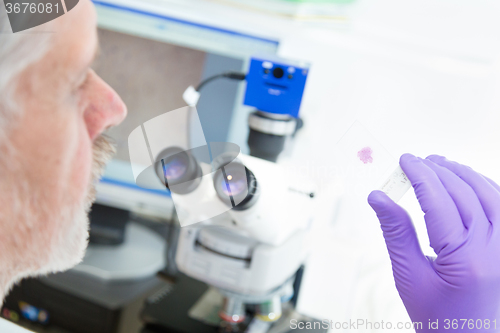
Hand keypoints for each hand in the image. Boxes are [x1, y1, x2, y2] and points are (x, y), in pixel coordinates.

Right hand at [368, 154, 499, 331]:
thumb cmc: (441, 319)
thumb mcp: (409, 277)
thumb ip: (396, 232)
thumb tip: (379, 198)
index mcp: (466, 259)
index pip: (439, 201)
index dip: (420, 175)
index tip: (406, 161)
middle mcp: (494, 250)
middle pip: (465, 192)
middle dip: (438, 171)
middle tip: (417, 161)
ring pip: (490, 194)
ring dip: (464, 174)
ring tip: (441, 165)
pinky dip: (485, 187)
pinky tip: (469, 182)